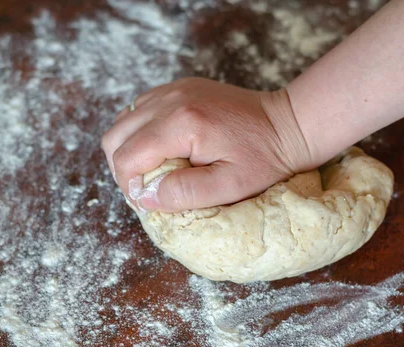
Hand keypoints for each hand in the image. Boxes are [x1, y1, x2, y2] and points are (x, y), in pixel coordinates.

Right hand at [101, 77, 314, 211]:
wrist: (288, 123)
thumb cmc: (264, 158)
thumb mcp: (231, 186)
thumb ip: (185, 193)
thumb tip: (146, 197)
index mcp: (181, 123)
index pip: (127, 156)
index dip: (129, 185)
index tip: (148, 202)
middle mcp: (170, 99)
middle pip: (115, 136)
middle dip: (122, 169)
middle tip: (146, 189)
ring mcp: (173, 89)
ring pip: (122, 121)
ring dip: (129, 149)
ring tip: (153, 171)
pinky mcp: (178, 88)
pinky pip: (140, 109)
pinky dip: (140, 133)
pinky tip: (162, 149)